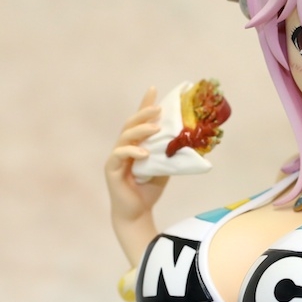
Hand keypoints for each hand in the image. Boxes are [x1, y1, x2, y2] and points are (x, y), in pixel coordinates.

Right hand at [105, 87, 168, 222]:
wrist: (138, 213)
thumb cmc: (149, 188)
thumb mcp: (165, 165)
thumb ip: (170, 151)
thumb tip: (190, 138)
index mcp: (136, 144)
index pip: (140, 120)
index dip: (145, 104)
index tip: (154, 89)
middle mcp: (124, 147)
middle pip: (130, 124)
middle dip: (144, 113)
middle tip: (158, 108)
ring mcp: (116, 158)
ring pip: (124, 137)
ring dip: (140, 130)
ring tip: (156, 127)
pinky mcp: (112, 170)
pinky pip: (119, 156)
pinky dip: (132, 152)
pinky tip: (144, 153)